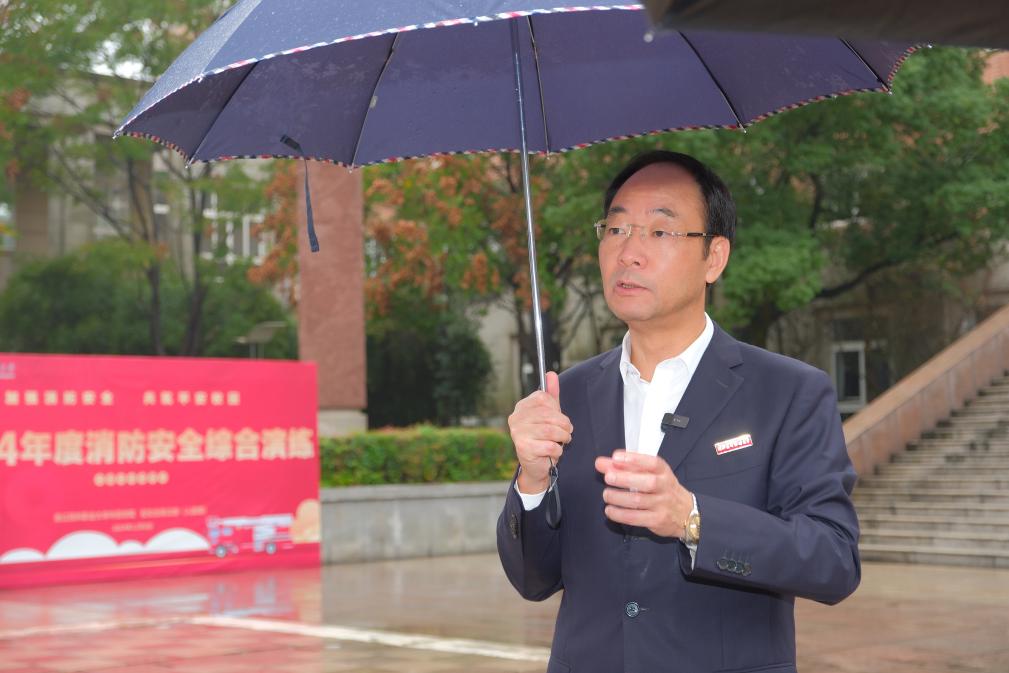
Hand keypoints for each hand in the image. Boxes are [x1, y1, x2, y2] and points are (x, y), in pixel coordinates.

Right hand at [508, 371, 572, 492]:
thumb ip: (551, 395)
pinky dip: (558, 450)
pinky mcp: (524, 448)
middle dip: (563, 424)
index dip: (556, 409)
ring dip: (563, 437)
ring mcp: (518, 433)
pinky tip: (554, 452)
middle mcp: (516, 419)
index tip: (559, 418)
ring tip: (563, 440)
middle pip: (549, 415)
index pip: (542, 398)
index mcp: (521, 407)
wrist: (536, 466)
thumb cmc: (543, 438)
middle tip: (567, 432)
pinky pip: (550, 446)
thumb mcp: (549, 414)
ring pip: (551, 430)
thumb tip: (551, 374)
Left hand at [595, 450, 693, 539]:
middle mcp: (665, 487)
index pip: (652, 463)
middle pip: (647, 482)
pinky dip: (620, 514)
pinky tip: (610, 510)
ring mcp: (662, 505)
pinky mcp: (657, 520)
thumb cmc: (663, 489)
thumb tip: (601, 463)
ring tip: (606, 495)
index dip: (634, 459)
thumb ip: (626, 467)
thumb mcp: (650, 474)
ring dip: (618, 498)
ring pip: (639, 501)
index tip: (616, 457)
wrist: (688, 513)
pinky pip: (636, 518)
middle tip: (608, 477)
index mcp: (663, 472)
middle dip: (625, 478)